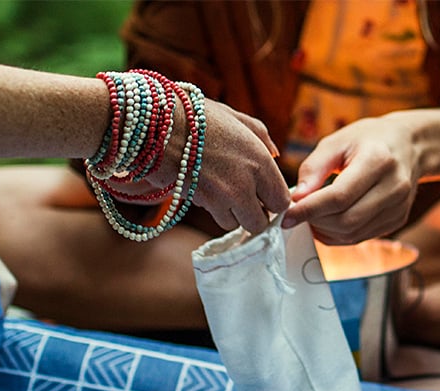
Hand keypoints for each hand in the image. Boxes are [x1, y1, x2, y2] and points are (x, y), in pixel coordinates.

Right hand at [134, 99, 289, 233]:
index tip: (263, 196)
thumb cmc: (196, 116)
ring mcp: (224, 196)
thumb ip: (261, 137)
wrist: (158, 124)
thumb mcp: (236, 118)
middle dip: (254, 215)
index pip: (281, 201)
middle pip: (261, 221)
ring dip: (232, 215)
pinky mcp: (203, 203)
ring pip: (237, 224)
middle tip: (245, 202)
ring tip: (222, 194)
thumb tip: (275, 155)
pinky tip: (207, 191)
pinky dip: (214, 211)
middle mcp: (246, 182)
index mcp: (260, 160)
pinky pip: (217, 218)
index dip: (273, 201)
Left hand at [281, 117, 418, 244]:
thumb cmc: (367, 140)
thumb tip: (295, 198)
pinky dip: (337, 235)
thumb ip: (313, 168)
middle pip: (346, 220)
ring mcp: (398, 207)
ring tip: (311, 215)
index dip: (309, 209)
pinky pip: (359, 237)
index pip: (339, 196)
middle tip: (297, 213)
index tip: (286, 216)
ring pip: (352, 234)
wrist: (410, 146)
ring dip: (324, 230)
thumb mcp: (337, 142)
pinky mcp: (397, 220)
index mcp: (378, 160)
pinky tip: (327, 220)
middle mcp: (394, 187)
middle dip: (314, 221)